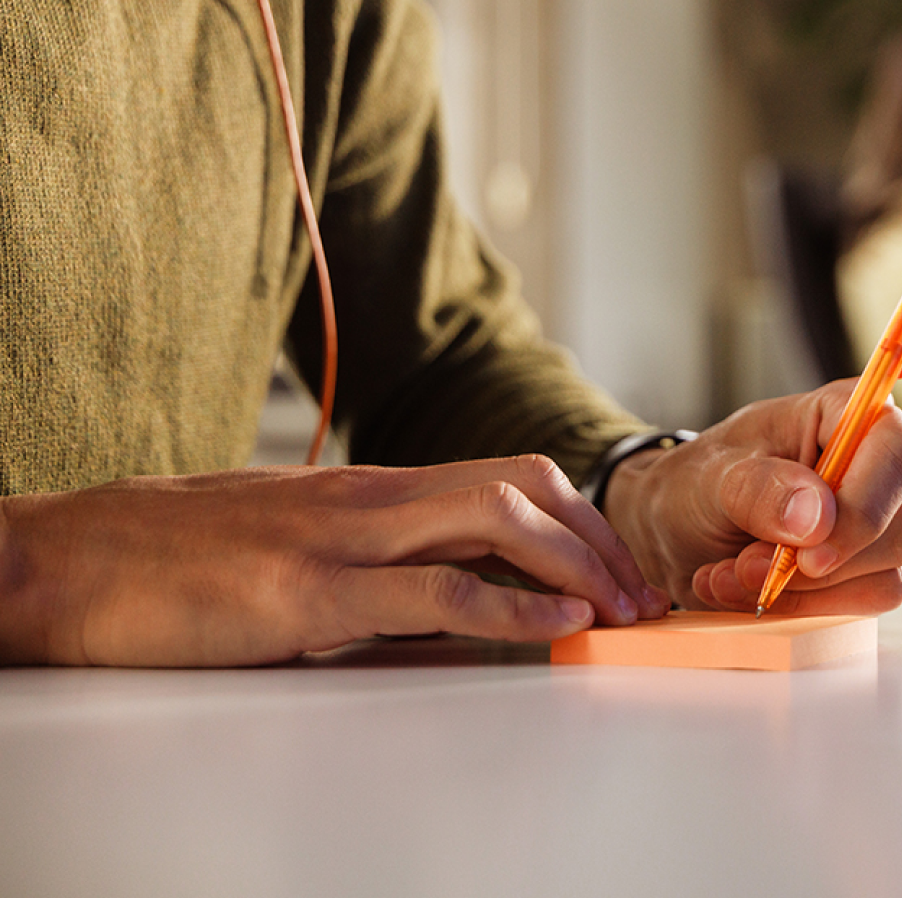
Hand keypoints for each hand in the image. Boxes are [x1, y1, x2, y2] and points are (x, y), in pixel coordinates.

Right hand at [0, 456, 668, 666]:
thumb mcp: (291, 551)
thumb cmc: (169, 561)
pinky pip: (433, 589)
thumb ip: (374, 569)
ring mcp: (339, 537)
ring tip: (617, 610)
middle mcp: (366, 498)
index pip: (502, 475)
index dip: (575, 518)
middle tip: (639, 595)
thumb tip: (456, 608)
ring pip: (493, 518)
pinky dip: (509, 605)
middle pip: (521, 485)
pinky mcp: (306, 592)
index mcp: (365, 488)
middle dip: (596, 537)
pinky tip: (555, 626)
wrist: (63, 563)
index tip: (615, 567)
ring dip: (574, 563)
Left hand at [603, 382, 901, 613]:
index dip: (865, 506)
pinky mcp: (877, 570)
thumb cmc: (702, 484)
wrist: (681, 531)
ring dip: (805, 592)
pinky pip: (867, 604)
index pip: (898, 452)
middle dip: (823, 563)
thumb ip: (760, 489)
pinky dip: (806, 608)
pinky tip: (757, 592)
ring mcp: (889, 522)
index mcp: (849, 414)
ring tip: (736, 573)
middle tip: (746, 565)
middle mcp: (884, 466)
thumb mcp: (711, 478)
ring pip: (889, 575)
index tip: (809, 553)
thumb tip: (818, 516)